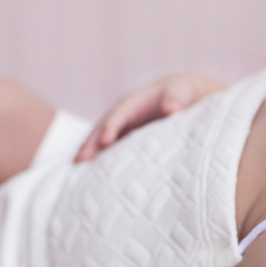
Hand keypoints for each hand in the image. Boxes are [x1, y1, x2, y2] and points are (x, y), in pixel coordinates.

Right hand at [74, 72, 226, 161]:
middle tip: (79, 160)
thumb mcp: (182, 92)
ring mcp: (124, 126)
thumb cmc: (183, 93)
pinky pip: (111, 147)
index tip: (106, 140)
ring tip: (79, 169)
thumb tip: (172, 107)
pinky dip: (102, 158)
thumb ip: (176, 99)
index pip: (118, 114)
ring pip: (103, 139)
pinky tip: (94, 175)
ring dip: (91, 152)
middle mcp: (123, 114)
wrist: (186, 97)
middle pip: (103, 127)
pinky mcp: (128, 137)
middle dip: (91, 142)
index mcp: (133, 102)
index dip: (111, 126)